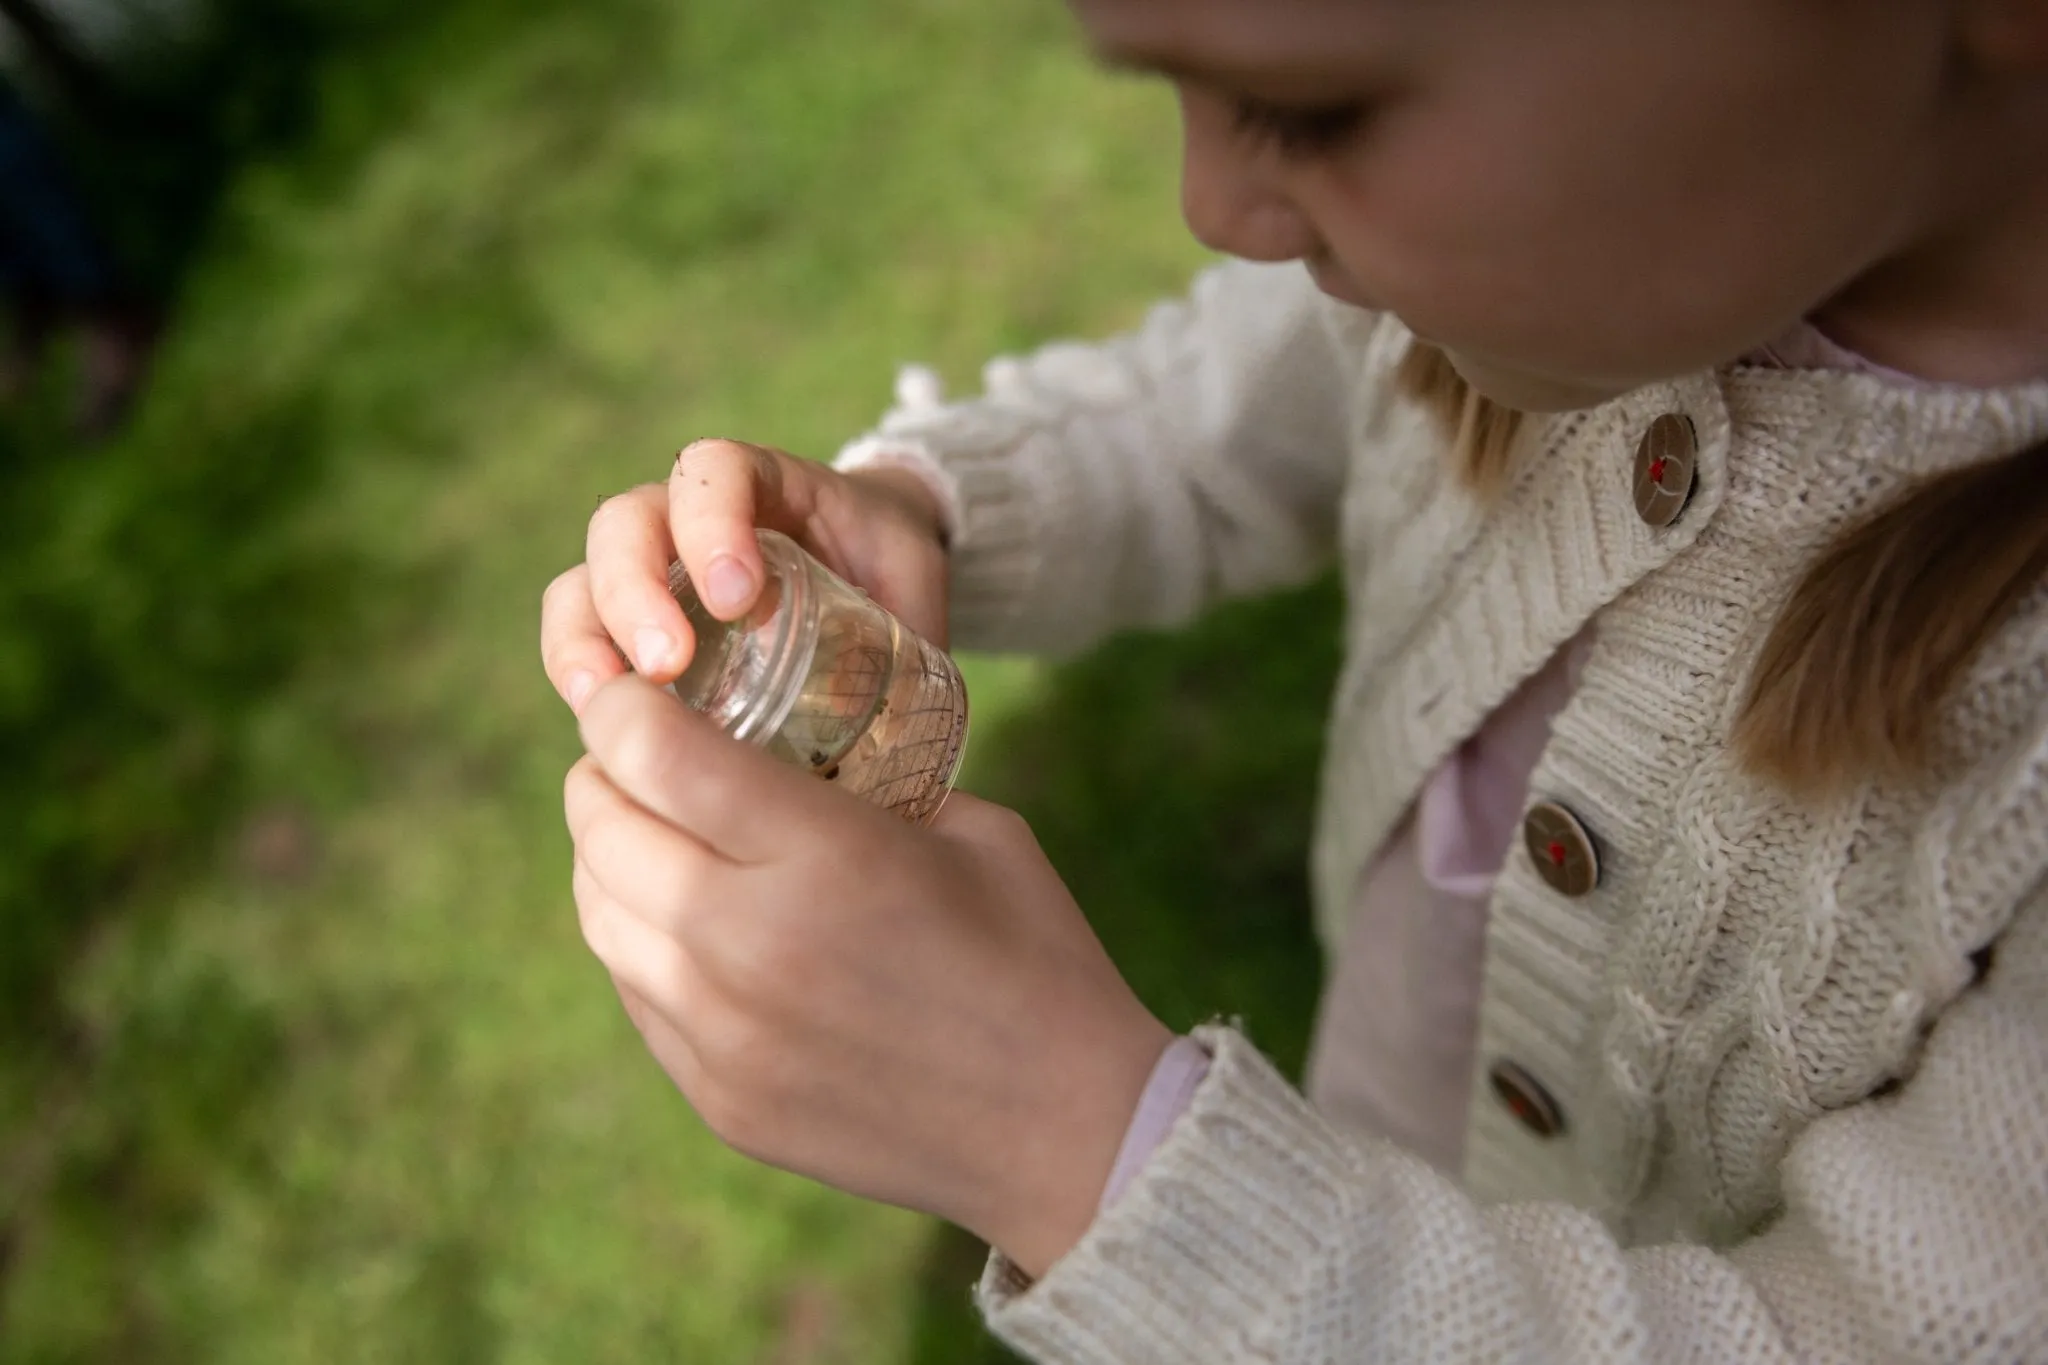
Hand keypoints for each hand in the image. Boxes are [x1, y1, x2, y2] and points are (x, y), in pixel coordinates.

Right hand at [542, 439, 948, 714]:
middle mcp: (687, 515)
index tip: (738, 598)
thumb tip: (900, 725)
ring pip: (584, 580)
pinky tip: (598, 725)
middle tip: (667, 664)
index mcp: (761, 482)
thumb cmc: (888, 567)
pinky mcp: (632, 626)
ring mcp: (650, 570)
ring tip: (607, 701)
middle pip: (626, 521)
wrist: (870, 567)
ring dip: (585, 638)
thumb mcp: (912, 581)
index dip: (710, 523)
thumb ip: (910, 627)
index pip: (712, 471)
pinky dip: (579, 676)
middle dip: (635, 590)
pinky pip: (581, 638)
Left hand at [565, 675, 1173, 1278]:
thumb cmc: (1034, 956)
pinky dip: (644, 945)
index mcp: (824, 855)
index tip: (627, 695)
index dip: (620, 710)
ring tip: (648, 836)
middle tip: (628, 759)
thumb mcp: (968, 831)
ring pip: (602, 920)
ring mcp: (725, 1034)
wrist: (1067, 1129)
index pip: (656, 757)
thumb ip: (864, 784)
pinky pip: (638, 998)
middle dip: (603, 779)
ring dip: (610, 863)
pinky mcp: (721, 1099)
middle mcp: (751, 944)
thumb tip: (789, 751)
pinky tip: (690, 926)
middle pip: (604, 834)